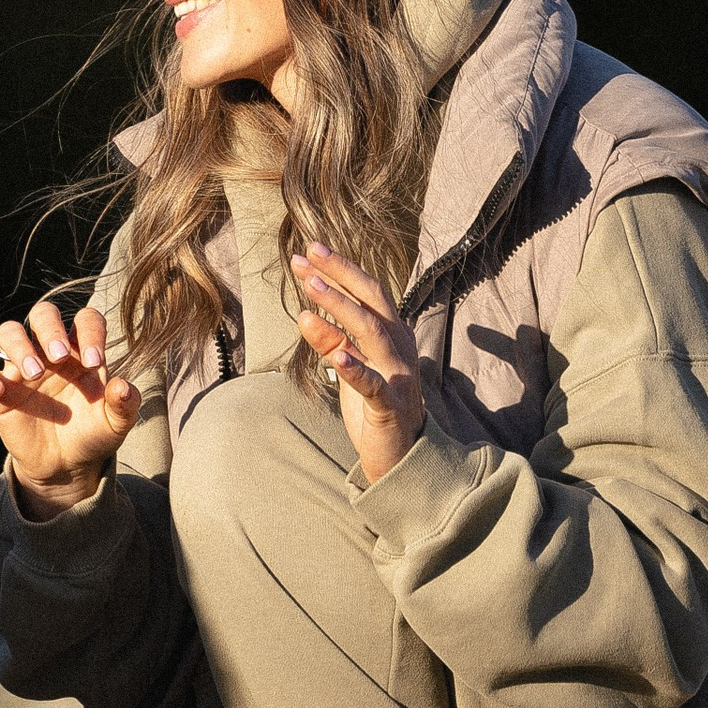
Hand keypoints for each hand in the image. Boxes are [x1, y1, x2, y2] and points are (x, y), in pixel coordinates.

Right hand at [0, 296, 140, 516]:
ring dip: (19, 346)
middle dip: (50, 329)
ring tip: (34, 372)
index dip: (90, 332)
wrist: (66, 465)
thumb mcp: (115, 424)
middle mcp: (49, 352)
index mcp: (81, 351)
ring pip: (8, 332)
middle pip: (43, 314)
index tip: (94, 362)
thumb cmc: (92, 433)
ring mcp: (20, 369)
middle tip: (59, 357)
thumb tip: (122, 385)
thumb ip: (125, 404)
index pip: (85, 320)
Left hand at [292, 245, 425, 482]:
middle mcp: (400, 348)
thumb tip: (305, 313)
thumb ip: (331, 340)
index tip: (308, 250)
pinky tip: (337, 356)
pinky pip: (373, 384)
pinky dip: (355, 368)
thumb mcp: (349, 366)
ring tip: (310, 288)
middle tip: (308, 255)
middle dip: (340, 274)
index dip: (339, 270)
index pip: (368, 292)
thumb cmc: (375, 406)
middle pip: (372, 301)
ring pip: (371, 332)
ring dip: (340, 307)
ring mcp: (398, 375)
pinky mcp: (390, 406)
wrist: (402, 457)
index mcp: (393, 335)